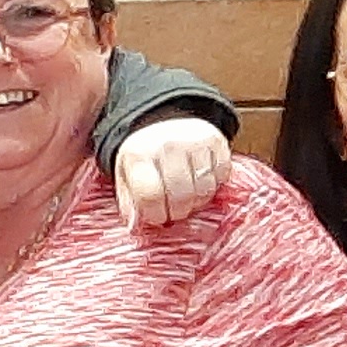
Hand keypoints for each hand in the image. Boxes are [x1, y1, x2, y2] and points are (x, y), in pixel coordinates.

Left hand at [112, 117, 232, 230]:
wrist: (166, 119)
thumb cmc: (146, 154)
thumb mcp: (126, 174)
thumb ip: (129, 202)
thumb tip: (136, 226)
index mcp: (139, 155)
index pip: (150, 195)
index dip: (155, 214)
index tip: (157, 217)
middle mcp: (167, 147)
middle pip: (180, 196)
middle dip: (178, 212)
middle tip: (174, 211)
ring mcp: (194, 143)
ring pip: (203, 190)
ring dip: (196, 202)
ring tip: (187, 198)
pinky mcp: (216, 142)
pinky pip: (221, 177)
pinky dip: (212, 187)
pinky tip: (200, 184)